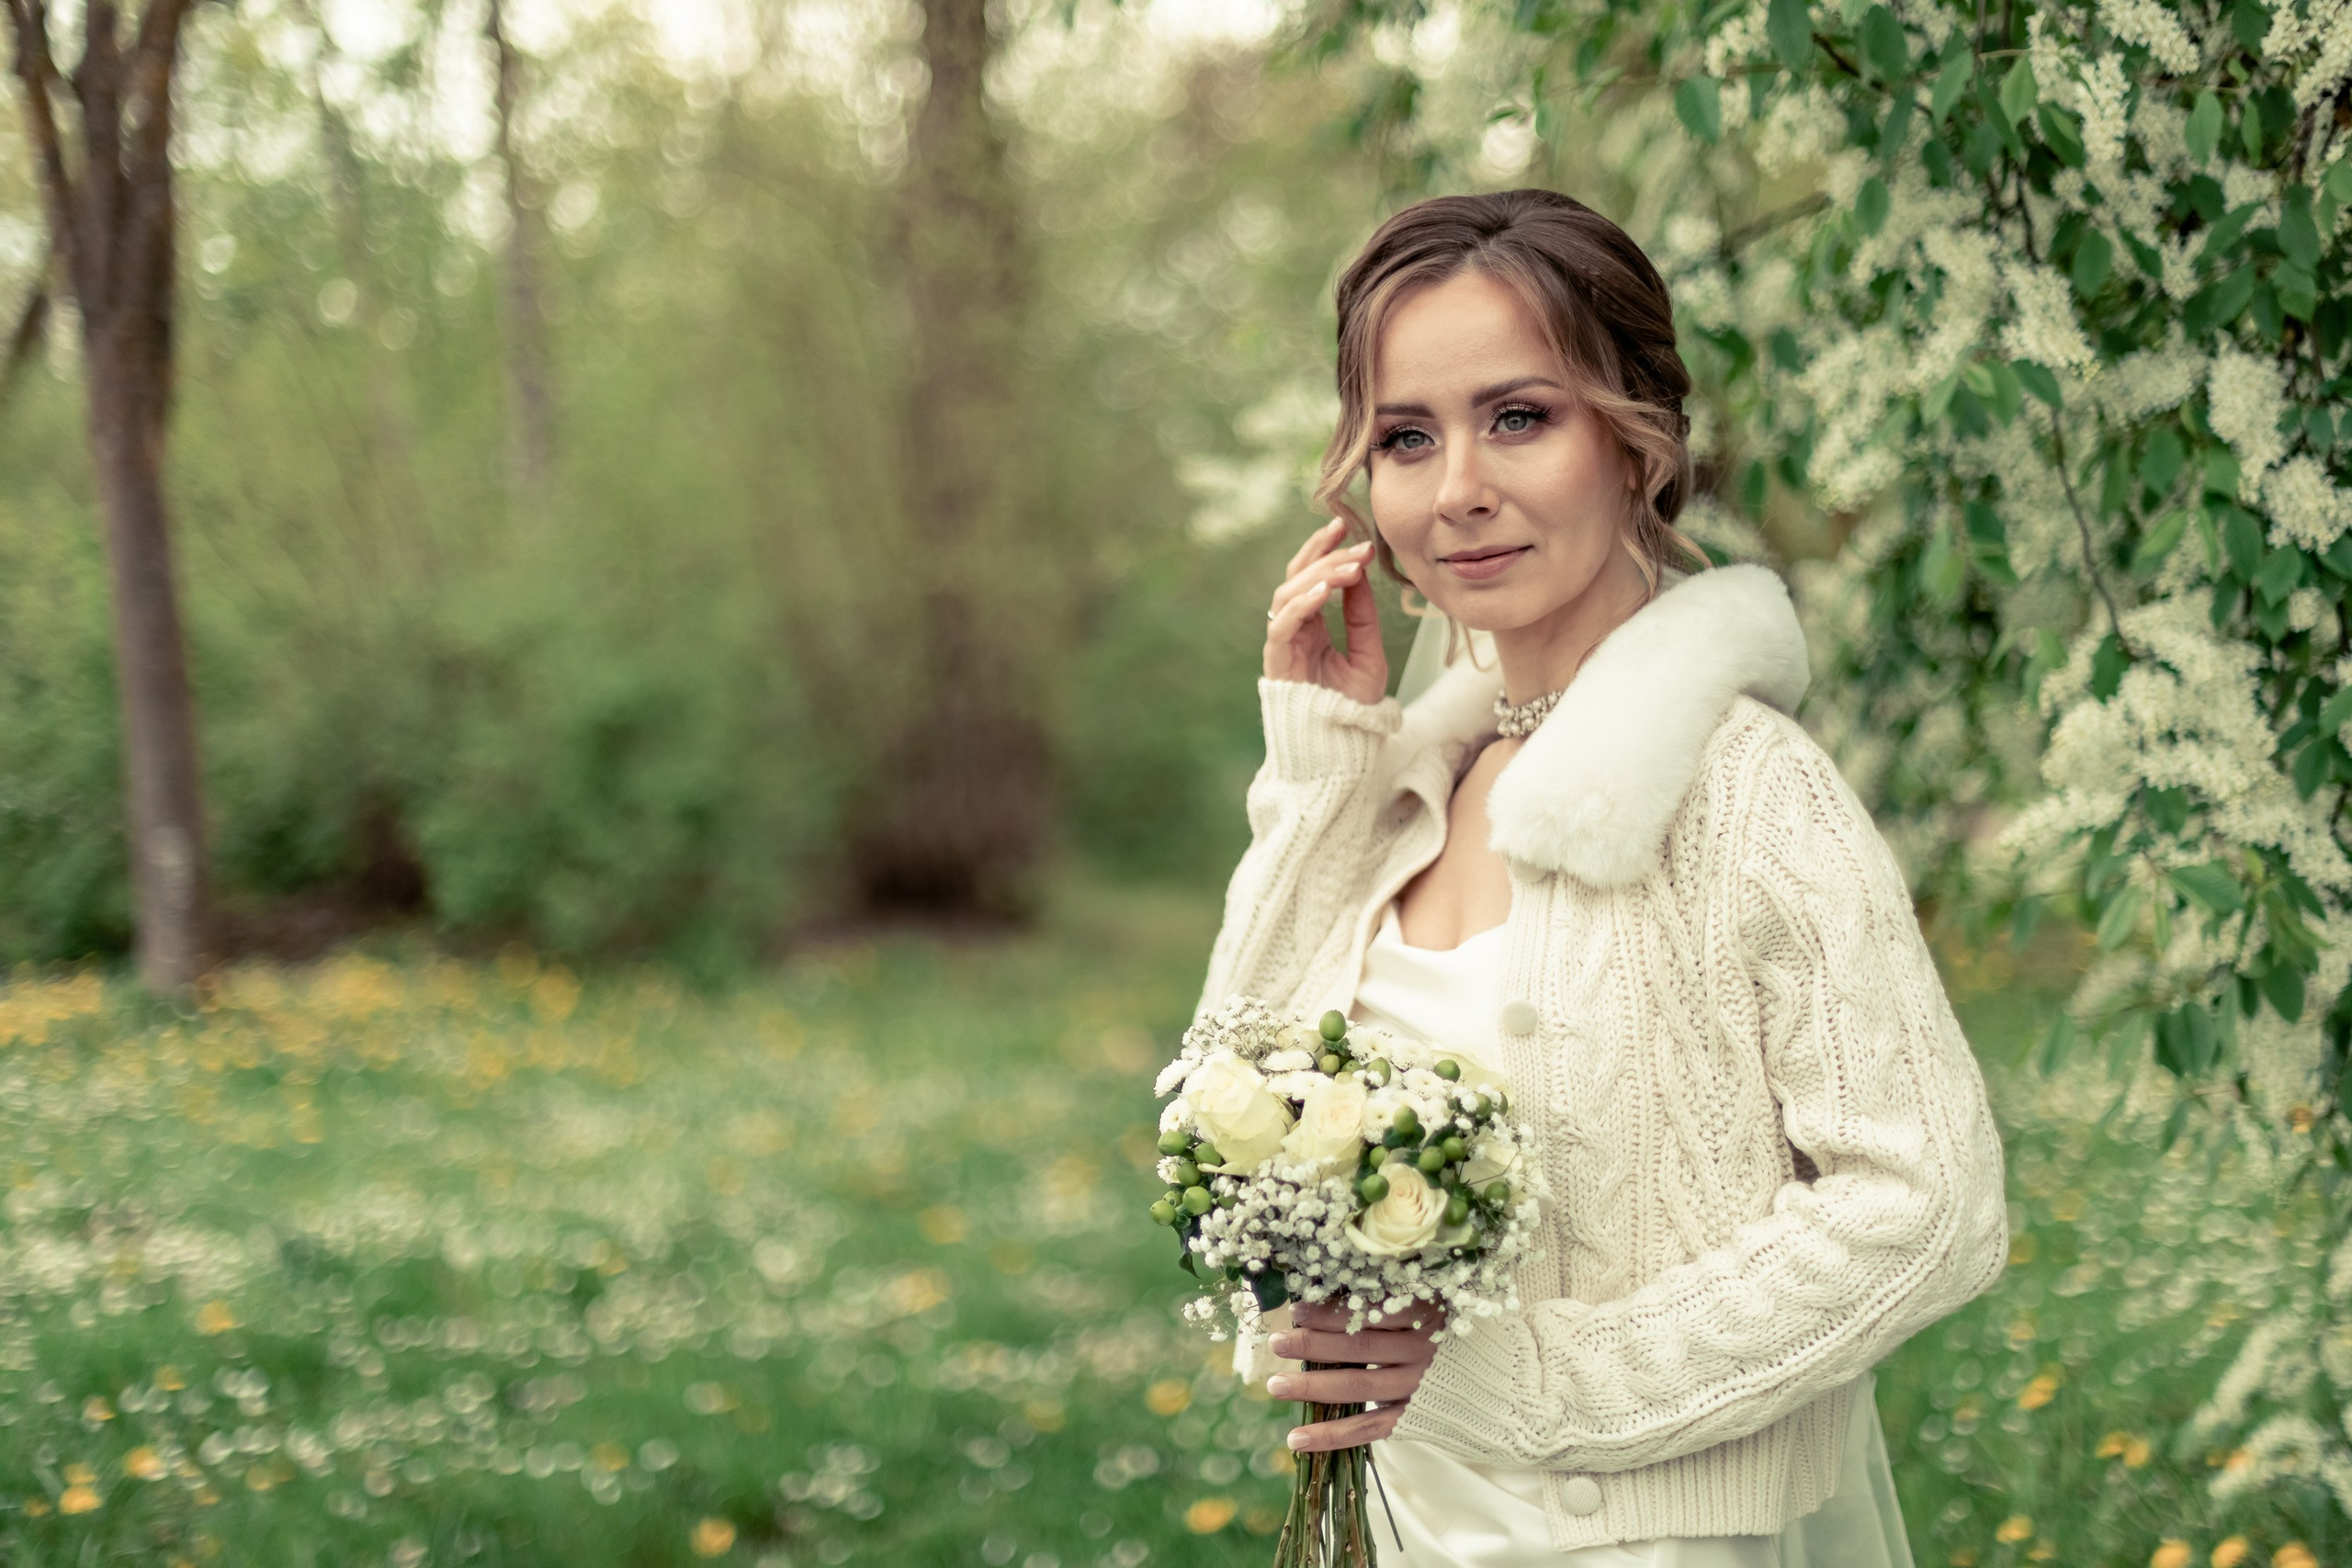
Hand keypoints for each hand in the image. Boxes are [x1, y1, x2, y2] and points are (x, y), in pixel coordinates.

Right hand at [1264, 519, 1385, 704]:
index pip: (1310, 576)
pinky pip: (1281, 625)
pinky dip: (1300, 605)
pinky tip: (1323, 592)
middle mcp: (1293, 630)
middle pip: (1296, 576)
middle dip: (1326, 555)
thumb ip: (1363, 618)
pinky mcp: (1276, 662)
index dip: (1325, 549)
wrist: (1337, 750)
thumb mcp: (1368, 656)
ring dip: (1318, 576)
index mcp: (1311, 626)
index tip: (1348, 527)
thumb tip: (1360, 574)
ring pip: (1287, 593)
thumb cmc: (1351, 708)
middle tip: (1356, 543)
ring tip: (1350, 568)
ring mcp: (1282, 644)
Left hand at [1267, 1299, 1442, 1451]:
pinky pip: (1367, 1428)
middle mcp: (1421, 1350)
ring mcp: (1417, 1387)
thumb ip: (1390, 1300)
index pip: (1372, 1312)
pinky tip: (1297, 1439)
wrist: (1498, 1382)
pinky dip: (1331, 1436)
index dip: (1332, 1311)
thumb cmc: (1451, 1333)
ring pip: (1357, 1387)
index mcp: (1425, 1314)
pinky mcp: (1413, 1419)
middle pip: (1358, 1346)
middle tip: (1276, 1342)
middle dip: (1312, 1344)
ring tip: (1274, 1386)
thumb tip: (1326, 1290)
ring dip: (1312, 1387)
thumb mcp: (1432, 1304)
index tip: (1297, 1308)